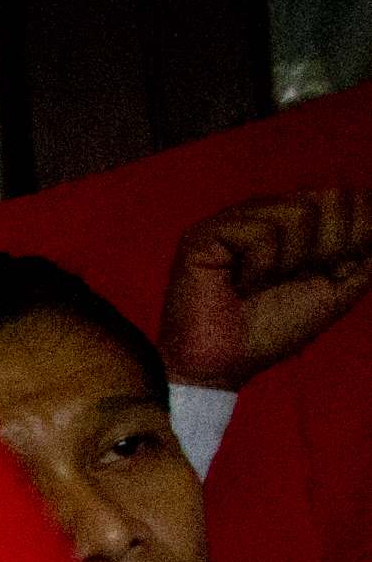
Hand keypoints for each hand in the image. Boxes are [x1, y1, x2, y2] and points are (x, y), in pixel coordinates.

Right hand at [162, 189, 371, 388]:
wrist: (223, 366)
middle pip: (332, 195)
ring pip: (300, 210)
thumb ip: (367, 253)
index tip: (335, 272)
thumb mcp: (340, 288)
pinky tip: (238, 285)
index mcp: (298, 220)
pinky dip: (258, 269)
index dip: (359, 234)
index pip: (354, 196)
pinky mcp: (205, 234)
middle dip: (330, 246)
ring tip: (263, 284)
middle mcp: (268, 210)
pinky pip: (261, 232)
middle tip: (297, 278)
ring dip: (291, 260)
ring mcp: (236, 219)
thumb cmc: (273, 331)